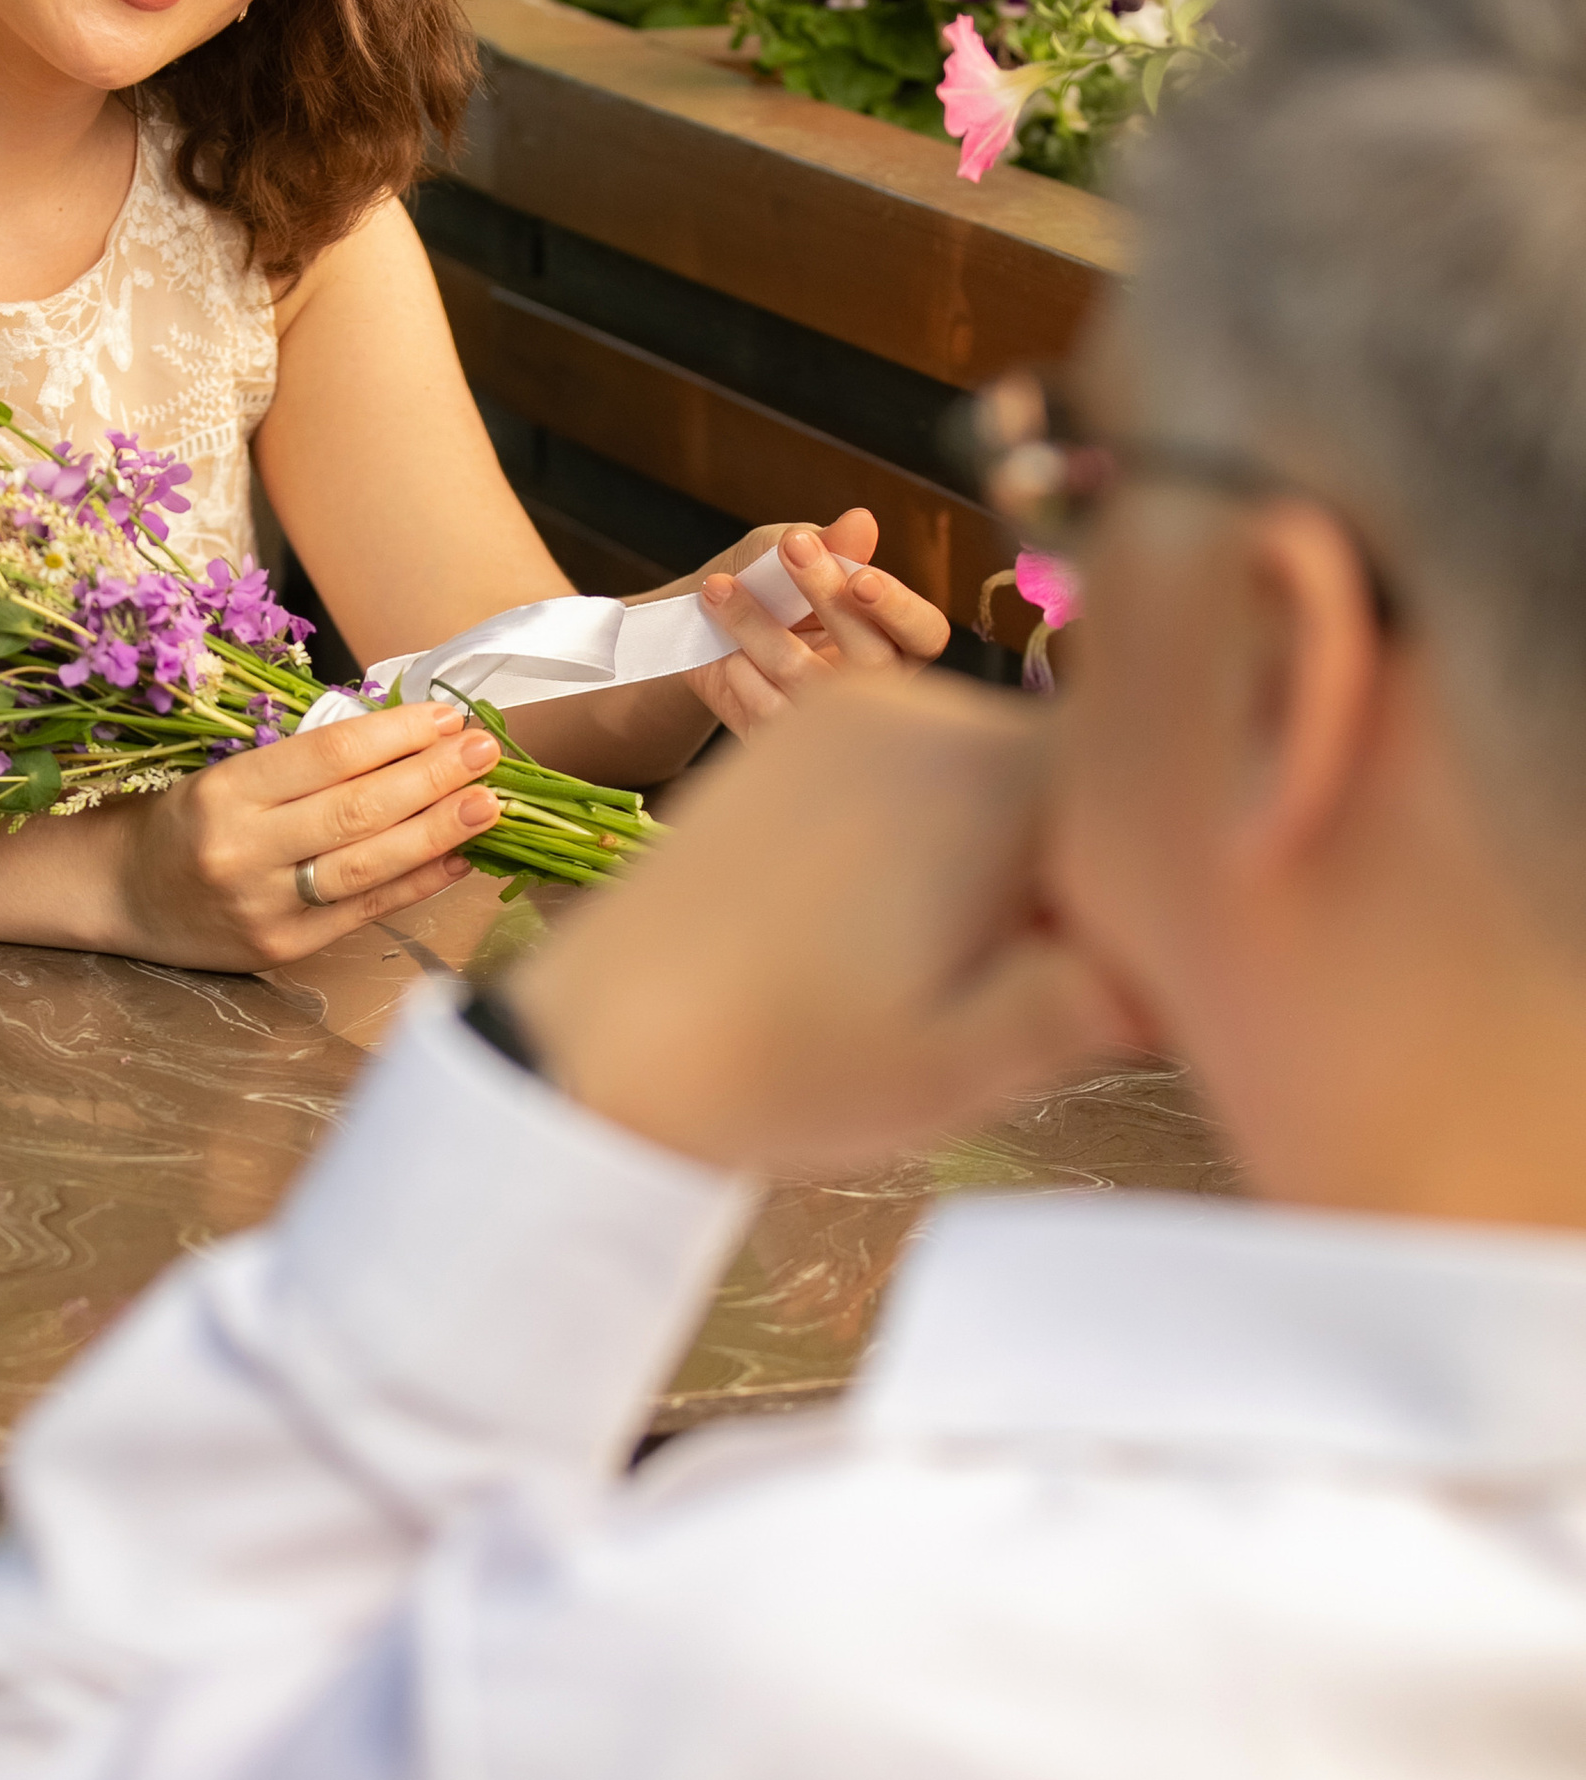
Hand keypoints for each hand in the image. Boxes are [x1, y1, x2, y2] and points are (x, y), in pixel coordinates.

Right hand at [110, 695, 502, 971]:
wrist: (125, 895)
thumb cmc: (187, 820)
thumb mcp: (227, 774)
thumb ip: (305, 764)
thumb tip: (406, 740)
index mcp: (226, 791)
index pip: (329, 755)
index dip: (396, 734)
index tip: (446, 716)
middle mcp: (243, 849)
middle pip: (357, 809)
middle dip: (432, 777)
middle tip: (486, 751)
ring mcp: (263, 905)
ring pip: (367, 864)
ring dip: (436, 831)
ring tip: (488, 804)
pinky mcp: (281, 948)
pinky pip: (363, 912)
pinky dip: (416, 883)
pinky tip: (458, 859)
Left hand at [505, 673, 1136, 1175]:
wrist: (597, 1042)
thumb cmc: (783, 1070)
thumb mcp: (964, 1068)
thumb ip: (1095, 1002)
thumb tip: (1182, 956)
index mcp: (992, 782)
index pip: (1146, 800)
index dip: (1151, 889)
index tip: (1109, 978)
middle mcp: (929, 710)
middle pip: (1070, 781)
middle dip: (1066, 874)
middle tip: (1000, 986)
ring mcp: (854, 709)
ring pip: (995, 770)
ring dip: (996, 854)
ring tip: (919, 960)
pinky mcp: (796, 731)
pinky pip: (916, 761)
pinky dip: (926, 829)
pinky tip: (869, 921)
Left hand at [691, 507, 950, 743]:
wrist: (694, 627)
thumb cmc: (760, 583)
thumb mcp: (787, 552)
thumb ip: (828, 544)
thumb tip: (861, 522)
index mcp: (889, 636)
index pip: (924, 633)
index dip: (900, 610)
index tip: (860, 578)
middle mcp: (870, 686)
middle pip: (874, 659)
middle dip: (830, 600)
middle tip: (791, 548)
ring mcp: (827, 722)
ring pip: (809, 682)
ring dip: (758, 626)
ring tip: (718, 589)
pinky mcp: (780, 742)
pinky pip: (767, 714)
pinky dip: (739, 671)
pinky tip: (722, 647)